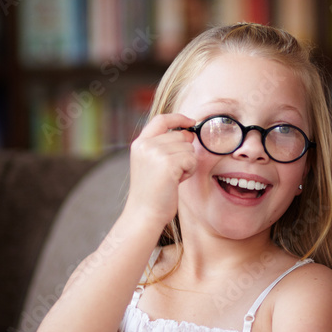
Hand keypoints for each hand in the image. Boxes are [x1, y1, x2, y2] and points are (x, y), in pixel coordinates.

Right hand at [124, 113, 196, 228]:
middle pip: (180, 135)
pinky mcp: (168, 163)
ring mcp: (156, 153)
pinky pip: (191, 159)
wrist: (144, 213)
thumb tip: (189, 133)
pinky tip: (176, 181)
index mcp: (140, 143)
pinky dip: (189, 171)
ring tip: (172, 178)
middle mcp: (146, 145)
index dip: (179, 118)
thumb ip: (164, 146)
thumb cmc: (152, 192)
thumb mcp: (152, 163)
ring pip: (188, 148)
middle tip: (174, 171)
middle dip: (185, 152)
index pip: (161, 119)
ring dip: (187, 163)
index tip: (191, 121)